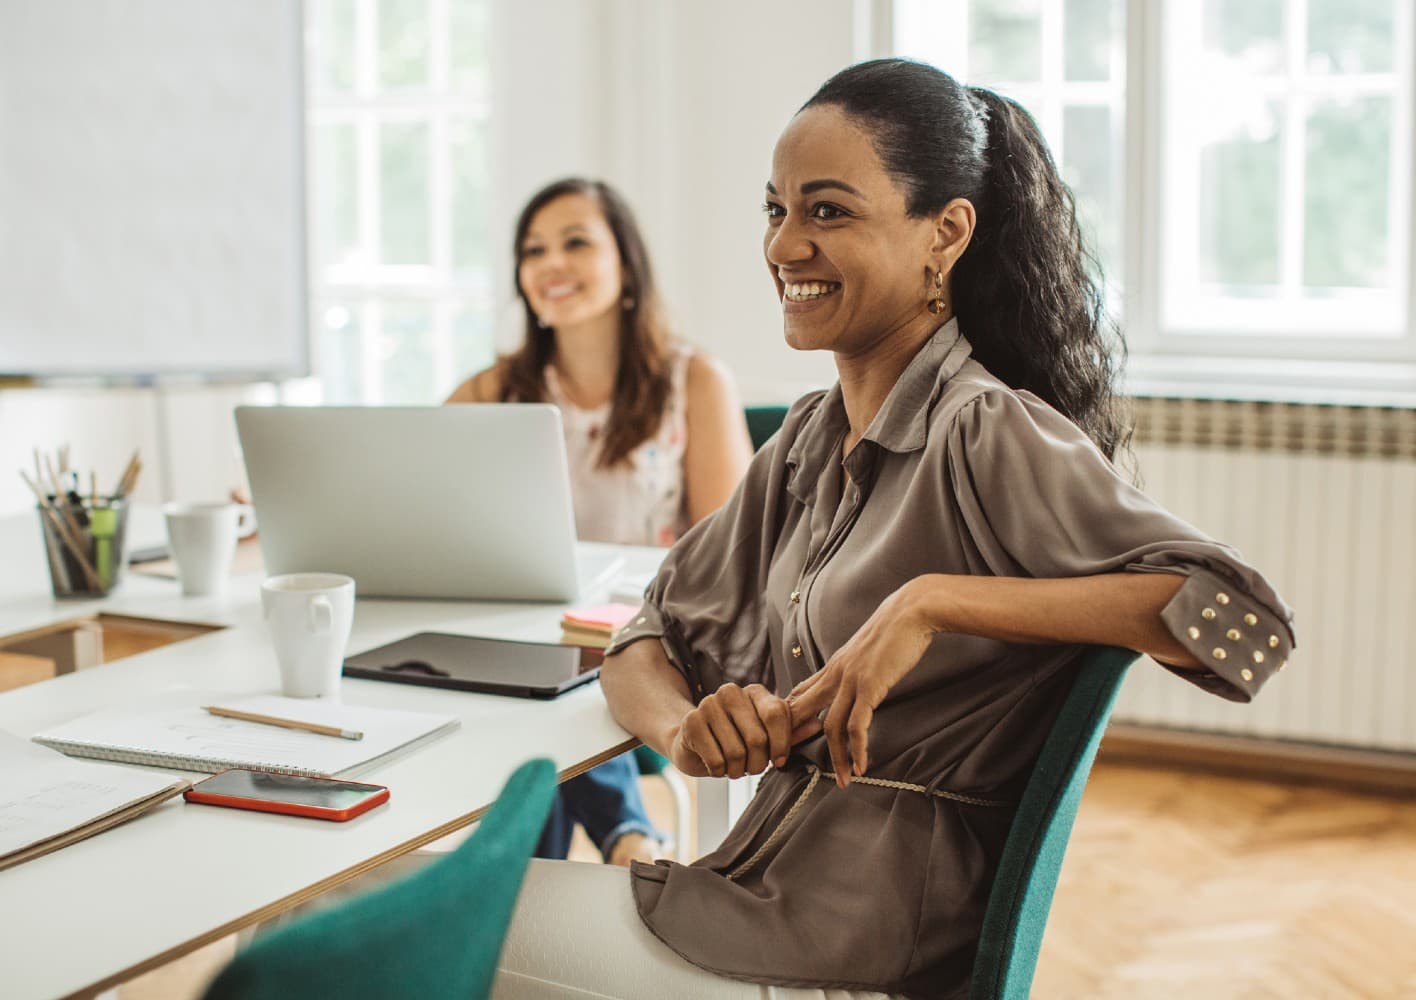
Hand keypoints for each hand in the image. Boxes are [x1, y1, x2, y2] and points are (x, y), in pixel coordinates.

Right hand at [667, 682, 822, 778]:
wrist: (692, 742)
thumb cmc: (736, 740)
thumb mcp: (766, 736)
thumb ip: (791, 732)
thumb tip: (817, 725)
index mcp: (754, 692)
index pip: (777, 714)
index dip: (781, 744)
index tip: (779, 760)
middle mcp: (731, 692)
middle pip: (757, 738)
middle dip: (758, 763)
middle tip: (751, 767)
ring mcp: (708, 704)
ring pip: (737, 752)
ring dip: (738, 770)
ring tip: (734, 767)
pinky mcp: (691, 722)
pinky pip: (716, 759)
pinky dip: (720, 771)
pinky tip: (717, 765)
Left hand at [785, 579, 937, 788]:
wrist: (911, 611)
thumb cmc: (895, 630)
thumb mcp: (867, 649)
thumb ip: (857, 666)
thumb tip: (859, 681)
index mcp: (833, 665)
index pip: (800, 693)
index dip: (790, 717)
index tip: (787, 738)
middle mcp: (836, 673)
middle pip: (803, 711)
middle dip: (793, 739)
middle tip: (785, 763)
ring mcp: (851, 680)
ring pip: (830, 726)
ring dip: (836, 757)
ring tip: (842, 780)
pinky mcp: (870, 686)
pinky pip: (857, 725)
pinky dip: (857, 749)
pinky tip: (860, 766)